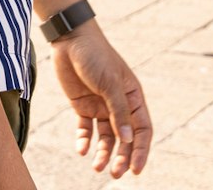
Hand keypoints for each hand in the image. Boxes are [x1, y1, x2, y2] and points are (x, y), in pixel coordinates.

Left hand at [52, 24, 152, 178]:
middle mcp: (118, 105)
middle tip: (115, 174)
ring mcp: (100, 106)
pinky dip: (84, 141)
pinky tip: (82, 150)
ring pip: (105, 137)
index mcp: (133, 98)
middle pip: (124, 138)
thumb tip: (128, 140)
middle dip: (121, 157)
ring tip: (97, 167)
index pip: (142, 130)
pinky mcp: (82, 106)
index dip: (141, 151)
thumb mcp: (110, 82)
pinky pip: (85, 129)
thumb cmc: (95, 56)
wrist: (70, 39)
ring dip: (103, 153)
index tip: (136, 170)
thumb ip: (119, 111)